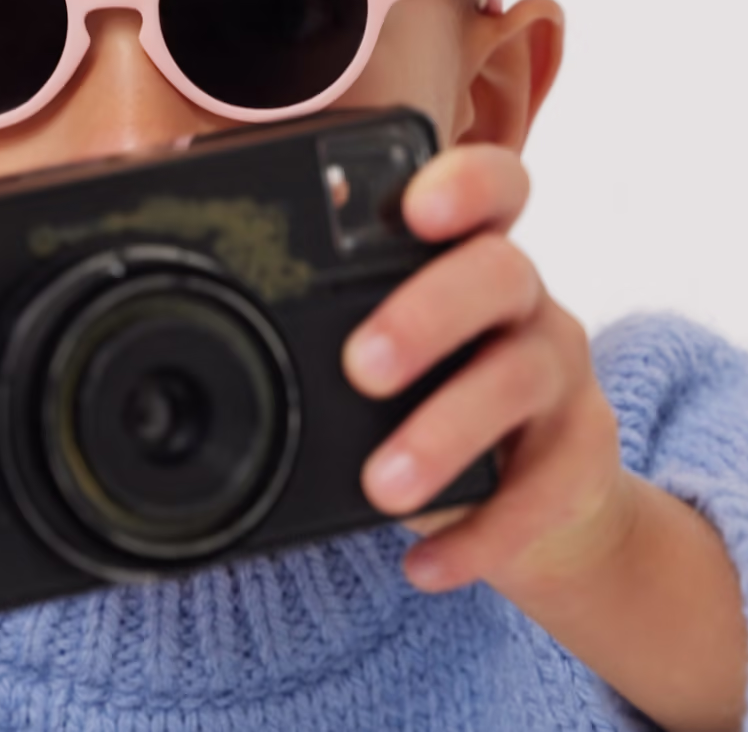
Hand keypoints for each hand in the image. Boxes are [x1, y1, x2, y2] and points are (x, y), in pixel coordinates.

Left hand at [341, 143, 632, 599]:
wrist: (540, 498)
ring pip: (520, 376)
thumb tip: (166, 295)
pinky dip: (481, 532)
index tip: (416, 206)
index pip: (492, 186)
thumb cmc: (431, 397)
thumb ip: (316, 316)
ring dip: (446, 432)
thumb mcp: (385, 343)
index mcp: (467, 254)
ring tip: (382, 486)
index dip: (466, 182)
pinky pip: (545, 489)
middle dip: (429, 312)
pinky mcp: (580, 456)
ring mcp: (559, 373)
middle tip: (362, 366)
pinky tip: (424, 564)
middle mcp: (522, 299)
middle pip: (500, 271)